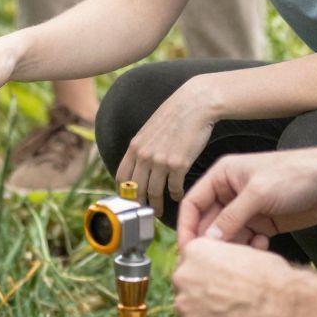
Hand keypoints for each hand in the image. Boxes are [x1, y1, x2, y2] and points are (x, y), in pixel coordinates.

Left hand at [115, 79, 216, 213]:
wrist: (195, 104)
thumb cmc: (175, 115)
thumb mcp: (150, 130)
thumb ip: (142, 147)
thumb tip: (139, 165)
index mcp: (135, 146)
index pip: (121, 177)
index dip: (123, 192)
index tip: (128, 200)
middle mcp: (144, 155)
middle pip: (135, 189)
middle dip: (138, 204)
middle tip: (143, 211)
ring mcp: (160, 160)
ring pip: (153, 193)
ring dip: (156, 205)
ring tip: (159, 211)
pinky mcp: (178, 164)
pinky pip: (174, 188)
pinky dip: (176, 195)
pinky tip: (178, 195)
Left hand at [172, 239, 296, 316]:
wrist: (278, 305)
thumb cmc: (269, 278)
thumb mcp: (245, 252)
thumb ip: (225, 260)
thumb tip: (226, 267)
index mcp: (195, 250)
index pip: (191, 263)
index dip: (207, 275)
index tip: (218, 284)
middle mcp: (183, 275)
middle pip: (186, 286)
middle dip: (202, 294)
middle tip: (225, 302)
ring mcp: (183, 303)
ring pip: (189, 310)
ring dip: (204, 315)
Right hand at [175, 144, 316, 251]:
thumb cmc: (296, 174)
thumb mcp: (259, 193)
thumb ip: (231, 218)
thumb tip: (207, 242)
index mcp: (222, 176)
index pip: (193, 204)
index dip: (187, 227)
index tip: (187, 251)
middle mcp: (231, 193)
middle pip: (208, 223)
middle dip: (211, 243)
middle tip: (214, 264)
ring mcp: (247, 210)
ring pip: (227, 236)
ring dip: (232, 248)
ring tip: (243, 257)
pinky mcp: (263, 224)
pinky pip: (246, 242)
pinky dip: (250, 249)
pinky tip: (263, 247)